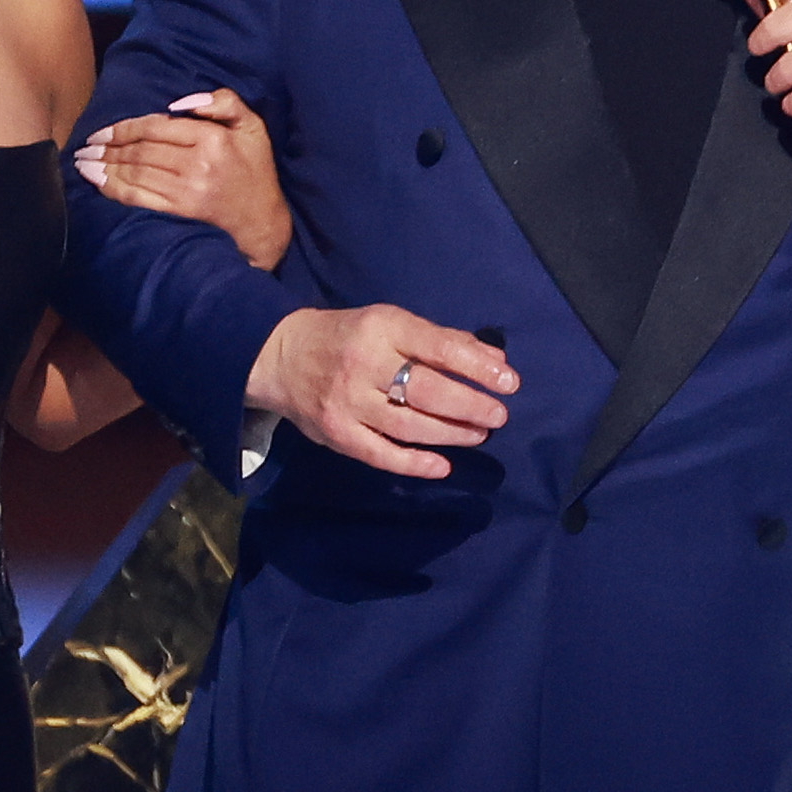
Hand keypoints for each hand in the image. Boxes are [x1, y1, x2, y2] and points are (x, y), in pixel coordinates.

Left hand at [75, 89, 295, 272]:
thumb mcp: (252, 126)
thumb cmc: (256, 171)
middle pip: (140, 150)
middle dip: (107, 147)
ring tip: (83, 163)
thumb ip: (224, 102)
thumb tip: (179, 103)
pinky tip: (98, 183)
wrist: (264, 223)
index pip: (156, 127)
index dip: (124, 128)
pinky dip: (114, 189)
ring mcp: (187, 190)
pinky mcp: (181, 213)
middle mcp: (197, 163)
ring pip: (135, 173)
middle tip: (85, 146)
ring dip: (104, 167)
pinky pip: (139, 197)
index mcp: (211, 138)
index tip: (103, 130)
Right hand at [250, 304, 516, 480]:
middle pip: (428, 391)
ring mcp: (348, 403)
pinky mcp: (337, 434)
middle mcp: (364, 365)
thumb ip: (442, 341)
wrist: (280, 356)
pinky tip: (443, 466)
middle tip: (498, 416)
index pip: (440, 348)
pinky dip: (415, 464)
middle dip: (470, 405)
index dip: (479, 368)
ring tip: (479, 435)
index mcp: (381, 328)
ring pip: (410, 426)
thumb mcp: (391, 324)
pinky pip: (381, 454)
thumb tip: (495, 360)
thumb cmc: (348, 336)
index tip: (510, 382)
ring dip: (451, 433)